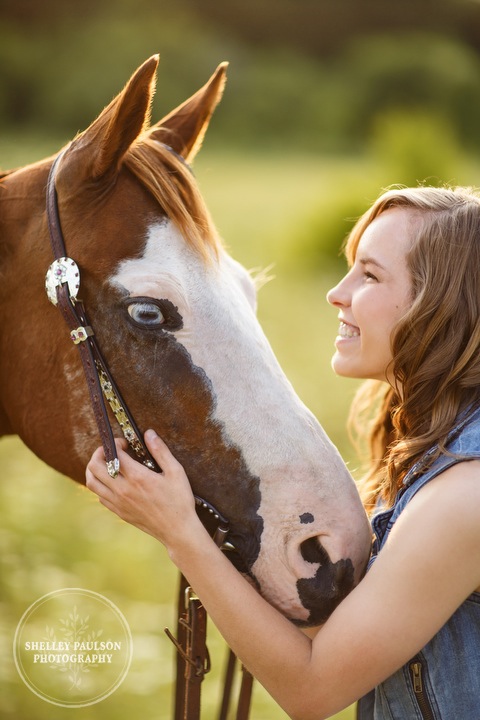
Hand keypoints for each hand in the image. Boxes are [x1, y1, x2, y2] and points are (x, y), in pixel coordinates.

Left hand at [85, 430, 199, 549]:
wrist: (177, 530)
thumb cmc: (179, 500)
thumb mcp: (175, 471)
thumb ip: (160, 450)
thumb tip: (149, 433)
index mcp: (137, 477)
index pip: (113, 453)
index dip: (115, 443)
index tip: (125, 443)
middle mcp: (123, 490)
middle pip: (94, 466)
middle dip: (99, 452)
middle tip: (111, 450)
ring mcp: (118, 502)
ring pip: (91, 482)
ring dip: (94, 468)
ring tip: (106, 463)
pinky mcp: (118, 512)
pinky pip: (99, 495)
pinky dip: (100, 484)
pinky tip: (113, 481)